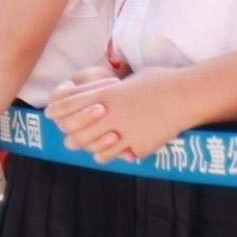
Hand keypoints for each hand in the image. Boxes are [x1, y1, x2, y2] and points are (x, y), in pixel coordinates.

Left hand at [49, 65, 200, 164]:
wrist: (187, 95)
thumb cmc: (161, 81)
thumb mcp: (129, 81)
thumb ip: (110, 90)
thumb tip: (100, 91)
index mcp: (104, 95)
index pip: (67, 105)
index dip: (55, 110)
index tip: (50, 113)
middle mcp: (108, 115)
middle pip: (74, 131)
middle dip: (69, 135)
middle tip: (67, 139)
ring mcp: (123, 132)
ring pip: (92, 147)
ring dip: (88, 147)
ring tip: (86, 147)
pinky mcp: (138, 146)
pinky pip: (115, 155)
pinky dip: (109, 155)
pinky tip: (109, 153)